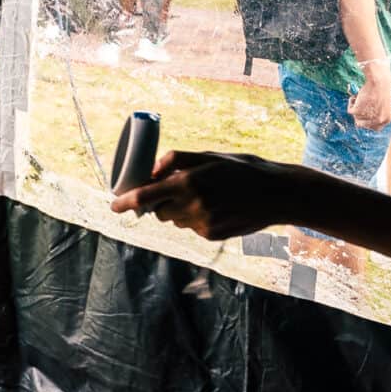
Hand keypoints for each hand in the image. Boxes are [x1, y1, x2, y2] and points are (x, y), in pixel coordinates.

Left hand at [111, 149, 308, 241]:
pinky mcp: (212, 235)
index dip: (125, 202)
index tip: (113, 206)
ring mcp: (202, 225)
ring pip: (174, 221)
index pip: (145, 198)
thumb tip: (151, 172)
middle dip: (158, 202)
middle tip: (173, 189)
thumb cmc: (242, 168)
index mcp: (188, 183)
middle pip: (158, 211)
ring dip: (178, 210)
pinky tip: (216, 207)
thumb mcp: (209, 156)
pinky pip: (192, 228)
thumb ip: (176, 161)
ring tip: (203, 195)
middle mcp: (193, 207)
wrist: (277, 194)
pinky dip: (195, 218)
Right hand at [349, 71, 390, 130]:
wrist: (379, 81)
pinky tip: (357, 95)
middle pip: (363, 124)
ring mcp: (369, 118)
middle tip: (360, 105)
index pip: (376, 128)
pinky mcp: (358, 112)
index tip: (365, 114)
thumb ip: (377, 113)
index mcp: (387, 119)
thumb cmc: (381, 88)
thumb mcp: (383, 104)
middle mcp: (379, 121)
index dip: (369, 122)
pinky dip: (351, 102)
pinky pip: (350, 110)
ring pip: (356, 117)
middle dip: (359, 115)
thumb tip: (362, 121)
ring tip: (362, 96)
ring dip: (356, 106)